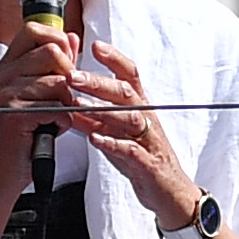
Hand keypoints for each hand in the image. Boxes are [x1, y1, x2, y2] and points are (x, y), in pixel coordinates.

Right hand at [0, 20, 87, 175]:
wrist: (8, 167)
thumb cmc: (29, 129)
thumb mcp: (41, 91)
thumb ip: (56, 63)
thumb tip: (71, 36)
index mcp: (9, 64)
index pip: (34, 29)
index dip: (57, 40)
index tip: (65, 60)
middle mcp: (4, 74)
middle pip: (51, 52)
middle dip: (69, 74)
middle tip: (64, 95)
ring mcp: (7, 93)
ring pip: (59, 82)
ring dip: (67, 102)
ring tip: (55, 116)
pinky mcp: (16, 114)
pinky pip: (58, 108)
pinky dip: (64, 121)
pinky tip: (52, 128)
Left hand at [63, 42, 200, 228]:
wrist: (170, 194)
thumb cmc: (141, 160)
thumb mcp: (116, 135)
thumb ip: (94, 119)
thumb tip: (69, 102)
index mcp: (140, 108)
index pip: (130, 76)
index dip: (115, 59)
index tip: (94, 45)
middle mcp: (147, 120)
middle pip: (126, 93)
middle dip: (98, 82)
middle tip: (72, 75)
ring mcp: (150, 141)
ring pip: (130, 118)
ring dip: (102, 109)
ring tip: (78, 104)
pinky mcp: (149, 165)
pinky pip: (131, 151)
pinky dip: (113, 144)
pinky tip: (95, 138)